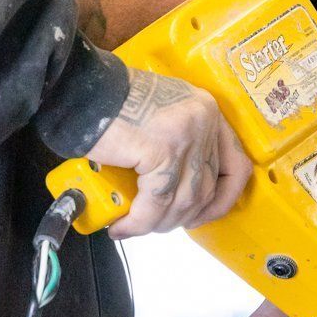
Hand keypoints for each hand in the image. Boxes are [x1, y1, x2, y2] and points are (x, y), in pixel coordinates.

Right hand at [87, 67, 250, 236]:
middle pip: (206, 188)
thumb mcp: (160, 119)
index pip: (236, 165)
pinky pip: (156, 202)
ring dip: (158, 223)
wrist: (80, 90)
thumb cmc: (111, 105)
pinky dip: (139, 221)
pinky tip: (122, 226)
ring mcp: (186, 135)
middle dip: (180, 216)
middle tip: (156, 224)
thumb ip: (179, 147)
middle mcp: (203, 121)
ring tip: (134, 226)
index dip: (223, 198)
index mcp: (207, 112)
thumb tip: (179, 193)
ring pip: (182, 200)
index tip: (201, 215)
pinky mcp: (162, 150)